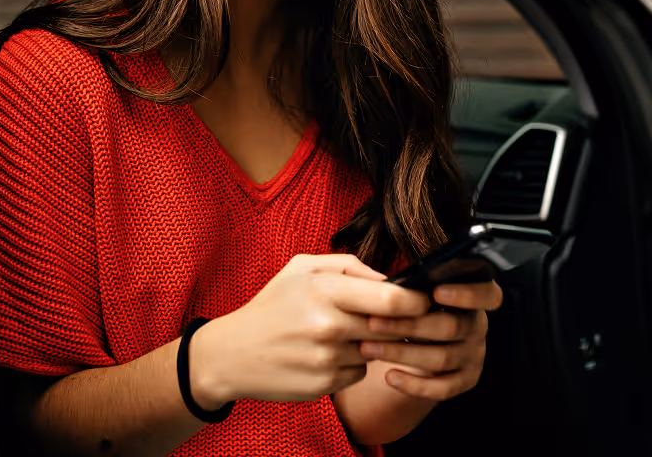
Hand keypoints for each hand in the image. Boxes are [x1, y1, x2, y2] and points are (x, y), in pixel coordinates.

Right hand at [189, 254, 430, 406]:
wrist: (232, 354)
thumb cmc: (271, 306)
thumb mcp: (301, 268)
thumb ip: (349, 265)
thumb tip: (389, 279)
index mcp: (324, 291)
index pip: (392, 299)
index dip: (415, 301)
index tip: (420, 300)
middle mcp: (328, 326)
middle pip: (391, 328)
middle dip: (398, 324)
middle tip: (390, 317)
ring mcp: (327, 359)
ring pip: (376, 351)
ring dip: (370, 344)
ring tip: (341, 334)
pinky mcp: (325, 385)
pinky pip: (358, 373)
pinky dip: (351, 364)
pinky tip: (326, 355)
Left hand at [356, 279, 503, 399]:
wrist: (421, 344)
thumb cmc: (416, 308)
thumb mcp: (420, 292)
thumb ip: (415, 287)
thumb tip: (390, 285)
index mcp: (473, 297)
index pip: (489, 294)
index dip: (467, 294)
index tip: (437, 292)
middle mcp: (478, 326)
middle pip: (452, 327)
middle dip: (408, 325)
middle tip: (373, 322)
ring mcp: (474, 355)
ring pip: (442, 358)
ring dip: (400, 353)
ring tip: (368, 347)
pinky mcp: (465, 380)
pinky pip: (443, 388)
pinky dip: (414, 384)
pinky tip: (389, 377)